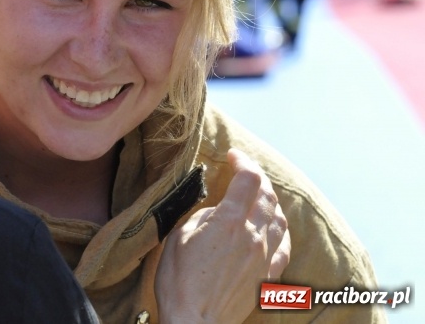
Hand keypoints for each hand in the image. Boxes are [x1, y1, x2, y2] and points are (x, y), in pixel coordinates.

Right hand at [155, 148, 289, 322]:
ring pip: (279, 218)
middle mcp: (253, 235)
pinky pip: (284, 246)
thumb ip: (201, 217)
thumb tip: (216, 211)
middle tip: (244, 172)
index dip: (243, 161)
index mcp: (229, 221)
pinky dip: (281, 229)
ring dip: (271, 201)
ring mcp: (264, 257)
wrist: (195, 323)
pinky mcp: (266, 276)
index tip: (232, 155)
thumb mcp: (178, 238)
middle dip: (257, 178)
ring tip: (259, 196)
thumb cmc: (179, 282)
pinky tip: (274, 227)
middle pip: (267, 195)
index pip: (248, 179)